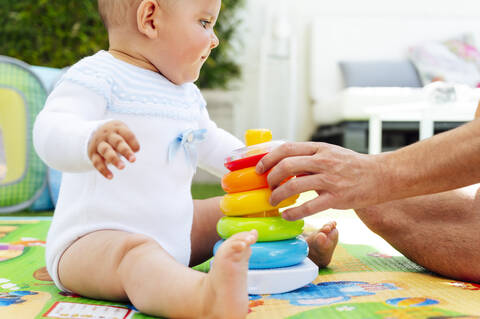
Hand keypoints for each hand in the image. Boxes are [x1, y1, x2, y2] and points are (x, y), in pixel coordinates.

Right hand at [88, 121, 139, 178]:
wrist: (94, 132)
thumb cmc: (115, 134)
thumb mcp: (122, 132)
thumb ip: (130, 140)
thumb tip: (136, 150)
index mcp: (117, 128)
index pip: (126, 134)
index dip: (132, 141)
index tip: (137, 149)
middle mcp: (107, 135)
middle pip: (117, 142)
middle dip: (125, 151)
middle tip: (133, 160)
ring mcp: (99, 144)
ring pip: (106, 151)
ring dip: (114, 159)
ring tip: (122, 167)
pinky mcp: (93, 154)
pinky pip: (97, 162)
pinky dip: (103, 170)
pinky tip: (110, 176)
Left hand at [256, 142, 385, 219]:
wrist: (381, 176)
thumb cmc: (353, 165)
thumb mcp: (330, 154)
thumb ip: (309, 159)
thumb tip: (285, 167)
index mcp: (319, 149)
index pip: (286, 148)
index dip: (268, 158)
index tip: (259, 169)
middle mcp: (323, 161)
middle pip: (286, 166)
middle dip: (271, 178)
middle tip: (267, 187)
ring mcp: (330, 180)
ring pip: (294, 186)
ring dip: (278, 196)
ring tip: (273, 202)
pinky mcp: (336, 198)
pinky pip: (308, 207)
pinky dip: (293, 213)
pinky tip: (286, 216)